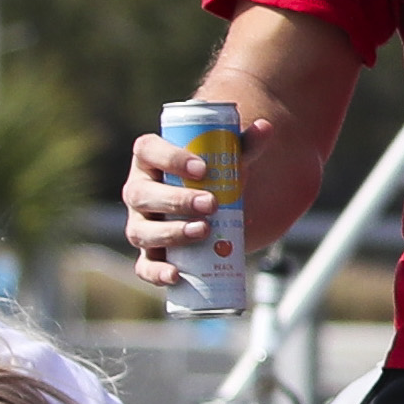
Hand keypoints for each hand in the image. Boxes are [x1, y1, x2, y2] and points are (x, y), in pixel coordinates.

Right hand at [122, 121, 259, 289]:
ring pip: (141, 231)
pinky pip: (144, 266)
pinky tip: (175, 276)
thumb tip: (266, 127)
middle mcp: (137, 190)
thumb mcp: (229, 160)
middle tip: (212, 204)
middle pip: (142, 194)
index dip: (171, 158)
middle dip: (176, 200)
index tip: (203, 168)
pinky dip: (156, 273)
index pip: (149, 151)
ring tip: (203, 231)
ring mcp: (140, 223)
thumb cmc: (214, 176)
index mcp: (150, 159)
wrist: (212, 207)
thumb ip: (246, 145)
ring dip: (170, 233)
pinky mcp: (150, 253)